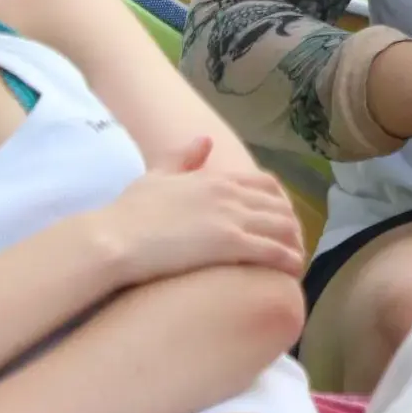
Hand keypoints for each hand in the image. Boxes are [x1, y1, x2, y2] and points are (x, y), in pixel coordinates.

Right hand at [96, 136, 304, 286]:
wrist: (114, 238)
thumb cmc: (129, 212)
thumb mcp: (157, 175)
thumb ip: (183, 158)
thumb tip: (205, 140)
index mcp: (214, 177)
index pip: (265, 184)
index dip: (280, 203)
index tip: (283, 221)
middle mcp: (229, 193)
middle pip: (280, 206)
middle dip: (292, 227)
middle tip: (294, 247)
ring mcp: (231, 217)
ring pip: (282, 227)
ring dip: (295, 244)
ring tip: (297, 263)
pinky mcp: (229, 243)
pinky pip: (272, 250)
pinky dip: (288, 260)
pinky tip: (293, 272)